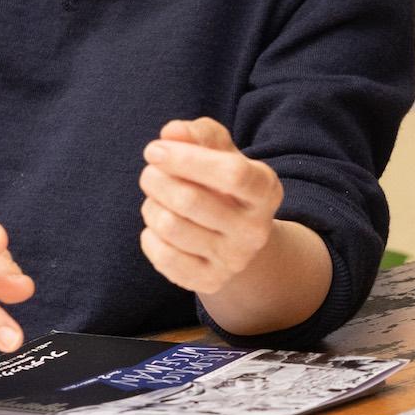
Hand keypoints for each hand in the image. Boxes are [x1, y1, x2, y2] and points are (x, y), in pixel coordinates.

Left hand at [139, 118, 284, 295]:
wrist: (237, 236)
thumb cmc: (223, 181)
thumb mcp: (220, 150)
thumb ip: (199, 134)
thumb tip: (172, 133)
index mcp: (265, 189)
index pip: (231, 174)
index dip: (186, 159)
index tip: (154, 150)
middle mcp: (256, 229)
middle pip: (190, 201)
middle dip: (156, 180)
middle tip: (149, 173)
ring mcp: (234, 260)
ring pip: (171, 227)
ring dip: (151, 206)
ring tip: (156, 199)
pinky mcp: (211, 281)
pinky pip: (164, 258)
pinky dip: (150, 237)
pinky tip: (158, 227)